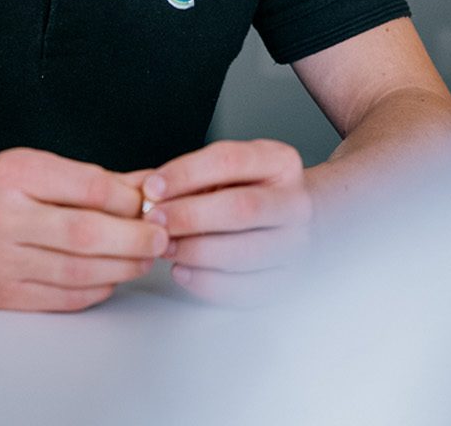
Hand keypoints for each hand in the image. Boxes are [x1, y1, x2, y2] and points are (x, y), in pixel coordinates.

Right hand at [0, 147, 168, 311]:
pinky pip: (64, 296)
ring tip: (144, 257)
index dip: (127, 198)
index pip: (87, 187)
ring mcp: (2, 262)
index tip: (149, 202)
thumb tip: (145, 186)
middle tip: (161, 236)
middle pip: (86, 233)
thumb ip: (84, 179)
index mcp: (13, 175)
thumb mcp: (26, 168)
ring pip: (79, 270)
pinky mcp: (4, 296)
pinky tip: (112, 276)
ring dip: (122, 266)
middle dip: (134, 237)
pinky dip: (96, 288)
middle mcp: (4, 218)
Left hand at [138, 139, 311, 304]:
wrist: (289, 217)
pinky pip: (246, 289)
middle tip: (154, 221)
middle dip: (189, 216)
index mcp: (280, 163)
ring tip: (165, 246)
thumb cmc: (249, 190)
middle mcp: (296, 203)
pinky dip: (207, 283)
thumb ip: (193, 177)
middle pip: (241, 208)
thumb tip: (153, 195)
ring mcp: (297, 244)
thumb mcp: (227, 170)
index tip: (153, 188)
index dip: (186, 174)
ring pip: (244, 252)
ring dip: (194, 251)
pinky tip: (183, 271)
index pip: (230, 161)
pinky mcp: (288, 280)